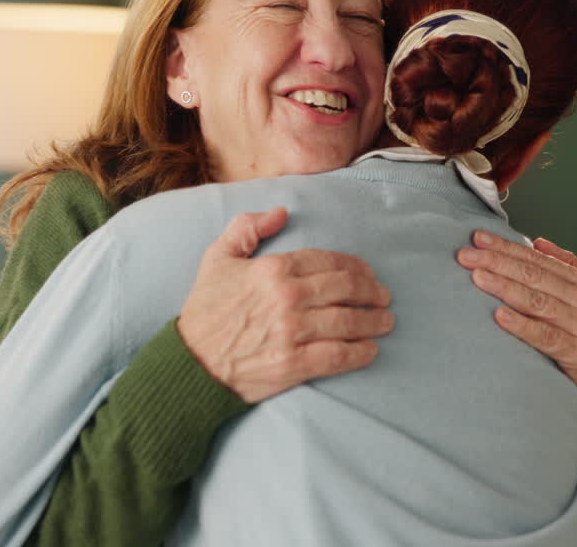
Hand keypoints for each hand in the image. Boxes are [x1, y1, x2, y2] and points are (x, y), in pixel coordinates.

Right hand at [177, 207, 392, 402]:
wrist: (191, 362)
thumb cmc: (204, 310)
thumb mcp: (217, 258)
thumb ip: (246, 228)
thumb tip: (281, 212)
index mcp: (273, 269)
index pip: (329, 261)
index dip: (356, 267)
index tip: (368, 273)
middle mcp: (288, 297)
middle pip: (346, 288)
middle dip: (372, 291)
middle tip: (383, 296)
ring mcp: (293, 332)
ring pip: (349, 321)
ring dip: (374, 321)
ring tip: (385, 321)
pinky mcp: (294, 364)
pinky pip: (339, 356)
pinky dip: (360, 353)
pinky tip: (370, 350)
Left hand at [456, 231, 576, 403]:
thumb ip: (565, 268)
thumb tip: (538, 241)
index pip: (537, 260)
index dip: (506, 247)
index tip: (476, 238)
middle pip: (534, 276)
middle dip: (497, 262)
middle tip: (465, 255)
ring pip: (537, 302)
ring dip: (505, 288)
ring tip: (477, 278)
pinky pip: (546, 337)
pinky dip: (522, 326)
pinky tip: (499, 316)